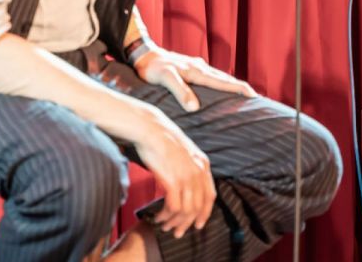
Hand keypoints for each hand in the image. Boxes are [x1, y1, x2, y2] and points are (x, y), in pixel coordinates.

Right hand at [133, 109, 215, 238]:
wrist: (151, 128)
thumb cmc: (162, 140)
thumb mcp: (184, 153)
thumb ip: (189, 168)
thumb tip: (186, 185)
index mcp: (203, 164)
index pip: (210, 196)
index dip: (205, 212)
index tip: (197, 224)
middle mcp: (198, 171)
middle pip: (199, 206)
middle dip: (188, 223)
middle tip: (178, 232)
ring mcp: (187, 176)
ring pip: (187, 210)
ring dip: (175, 222)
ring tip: (164, 226)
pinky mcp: (173, 180)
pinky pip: (174, 207)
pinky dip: (166, 216)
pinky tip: (158, 217)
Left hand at [134, 48, 257, 111]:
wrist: (143, 54)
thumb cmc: (152, 68)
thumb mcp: (165, 78)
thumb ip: (180, 91)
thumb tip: (194, 107)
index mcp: (198, 71)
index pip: (224, 81)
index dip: (239, 89)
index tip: (254, 95)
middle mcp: (201, 68)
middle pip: (226, 78)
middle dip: (241, 87)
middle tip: (255, 97)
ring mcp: (197, 67)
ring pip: (219, 77)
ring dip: (232, 85)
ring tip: (242, 94)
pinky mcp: (192, 68)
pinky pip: (211, 77)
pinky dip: (220, 83)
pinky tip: (220, 88)